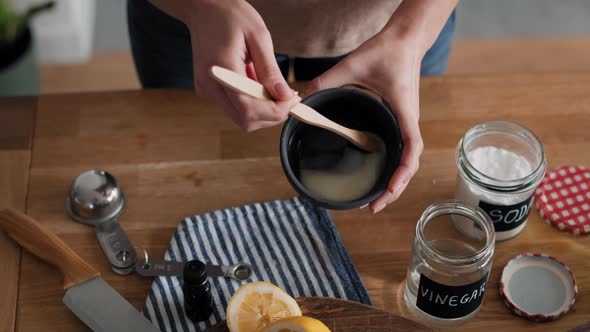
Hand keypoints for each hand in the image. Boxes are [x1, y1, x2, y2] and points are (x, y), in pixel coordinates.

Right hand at [186, 0, 299, 130]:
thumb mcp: (258, 37)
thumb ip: (270, 70)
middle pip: (245, 120)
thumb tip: (284, 96)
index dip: (275, 111)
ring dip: (263, 109)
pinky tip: (257, 82)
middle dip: (271, 114)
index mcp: (221, 71)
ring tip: (271, 85)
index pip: (249, 110)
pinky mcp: (209, 90)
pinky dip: (252, 102)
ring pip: (241, 117)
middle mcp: (210, 86)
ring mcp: (207, 90)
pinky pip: (235, 107)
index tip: (293, 101)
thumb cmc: (230, 16)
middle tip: (288, 96)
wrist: (205, 8)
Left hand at [305, 32, 423, 213]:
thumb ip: (326, 80)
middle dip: (396, 187)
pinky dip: (394, 166)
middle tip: (375, 207)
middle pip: (410, 162)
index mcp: (403, 111)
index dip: (403, 171)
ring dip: (396, 181)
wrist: (405, 39)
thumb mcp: (352, 64)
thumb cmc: (385, 51)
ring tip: (378, 200)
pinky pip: (401, 148)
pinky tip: (381, 176)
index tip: (389, 188)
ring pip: (407, 159)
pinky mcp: (401, 119)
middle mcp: (408, 120)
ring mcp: (406, 121)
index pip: (411, 147)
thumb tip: (301, 98)